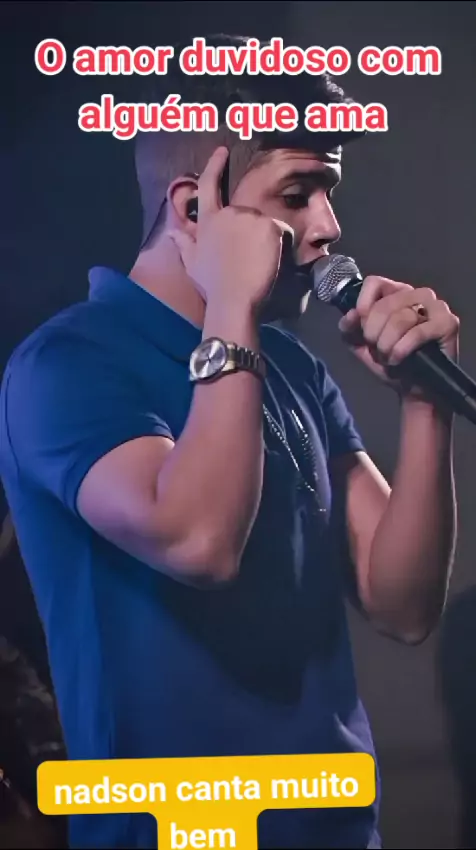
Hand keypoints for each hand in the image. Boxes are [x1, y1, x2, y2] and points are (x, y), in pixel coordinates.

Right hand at [167, 147, 292, 312]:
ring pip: (266, 225)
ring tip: (256, 264)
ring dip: (266, 242)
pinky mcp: (269, 226)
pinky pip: (282, 232)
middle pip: (248, 216)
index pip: (209, 185)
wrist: (232, 298)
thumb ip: (183, 243)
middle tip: (249, 260)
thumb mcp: (192, 263)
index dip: (215, 165)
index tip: (222, 151)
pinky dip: (281, 247)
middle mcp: (229, 213)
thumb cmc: (212, 285)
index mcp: (209, 220)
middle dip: (252, 235)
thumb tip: (171, 231)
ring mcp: (249, 217)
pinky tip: (269, 261)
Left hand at [338, 276, 459, 398]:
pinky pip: (417, 332)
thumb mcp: (360, 345)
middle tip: (377, 349)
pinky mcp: (447, 323)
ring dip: (387, 344)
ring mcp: (435, 306)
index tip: (361, 328)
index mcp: (396, 293)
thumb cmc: (390, 360)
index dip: (363, 305)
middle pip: (384, 305)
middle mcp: (417, 294)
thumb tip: (351, 315)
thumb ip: (349, 328)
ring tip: (389, 356)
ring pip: (401, 318)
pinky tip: (398, 359)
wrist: (413, 388)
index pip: (374, 283)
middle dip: (373, 333)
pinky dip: (402, 349)